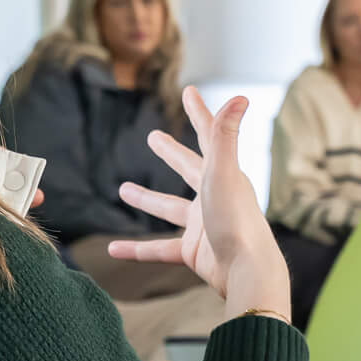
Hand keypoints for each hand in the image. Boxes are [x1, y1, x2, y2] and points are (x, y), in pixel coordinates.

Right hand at [111, 88, 292, 323]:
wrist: (246, 269)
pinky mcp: (193, 251)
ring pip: (169, 209)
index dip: (198, 112)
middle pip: (188, 168)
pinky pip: (160, 249)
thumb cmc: (237, 219)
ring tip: (123, 189)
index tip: (188, 91)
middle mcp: (213, 196)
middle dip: (171, 152)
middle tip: (153, 138)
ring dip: (147, 199)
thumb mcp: (224, 172)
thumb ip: (225, 135)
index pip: (208, 135)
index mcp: (223, 174)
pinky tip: (113, 250)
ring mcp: (202, 225)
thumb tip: (241, 96)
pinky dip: (137, 250)